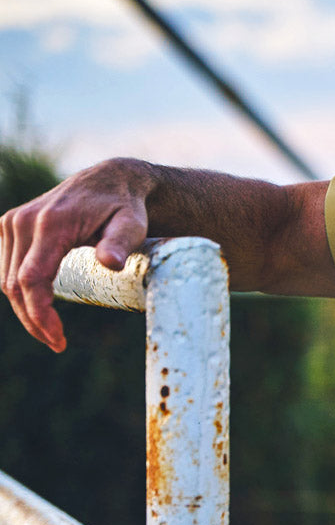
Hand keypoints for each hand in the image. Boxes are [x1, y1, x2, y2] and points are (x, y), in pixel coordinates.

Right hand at [1, 158, 152, 351]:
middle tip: (58, 343)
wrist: (110, 180)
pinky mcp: (11, 226)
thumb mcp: (132, 224)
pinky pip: (7, 268)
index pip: (32, 280)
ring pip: (6, 279)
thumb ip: (121, 243)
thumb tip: (110, 263)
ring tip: (52, 332)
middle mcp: (23, 221)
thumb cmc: (125, 207)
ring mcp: (13, 222)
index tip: (59, 340)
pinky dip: (20, 292)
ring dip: (25, 309)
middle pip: (14, 285)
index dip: (40, 315)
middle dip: (33, 319)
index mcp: (50, 224)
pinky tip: (41, 310)